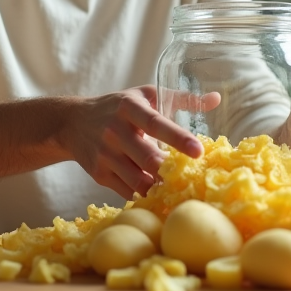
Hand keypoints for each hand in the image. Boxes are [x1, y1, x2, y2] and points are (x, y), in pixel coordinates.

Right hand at [63, 86, 207, 199]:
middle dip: (170, 172)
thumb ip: (182, 98)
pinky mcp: (99, 174)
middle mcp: (115, 131)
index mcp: (129, 108)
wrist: (73, 123)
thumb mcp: (145, 96)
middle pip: (148, 159)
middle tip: (189, 177)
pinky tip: (154, 192)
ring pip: (138, 180)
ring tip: (173, 186)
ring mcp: (105, 155)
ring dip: (159, 187)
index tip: (198, 151)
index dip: (178, 138)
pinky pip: (127, 191)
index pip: (156, 124)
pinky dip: (143, 194)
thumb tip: (217, 99)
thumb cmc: (118, 107)